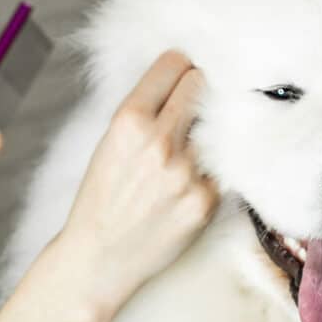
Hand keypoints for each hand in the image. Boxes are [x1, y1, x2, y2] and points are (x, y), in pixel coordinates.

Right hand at [51, 51, 218, 307]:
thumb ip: (144, 110)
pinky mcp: (206, 200)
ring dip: (207, 131)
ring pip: (216, 124)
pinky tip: (192, 179)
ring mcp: (187, 172)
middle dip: (197, 90)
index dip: (179, 66)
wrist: (100, 257)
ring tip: (190, 146)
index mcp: (129, 121)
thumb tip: (182, 76)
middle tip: (193, 103)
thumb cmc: (102, 197)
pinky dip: (212, 167)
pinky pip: (221, 165)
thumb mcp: (109, 142)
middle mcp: (160, 142)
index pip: (174, 64)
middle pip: (201, 85)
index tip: (183, 72)